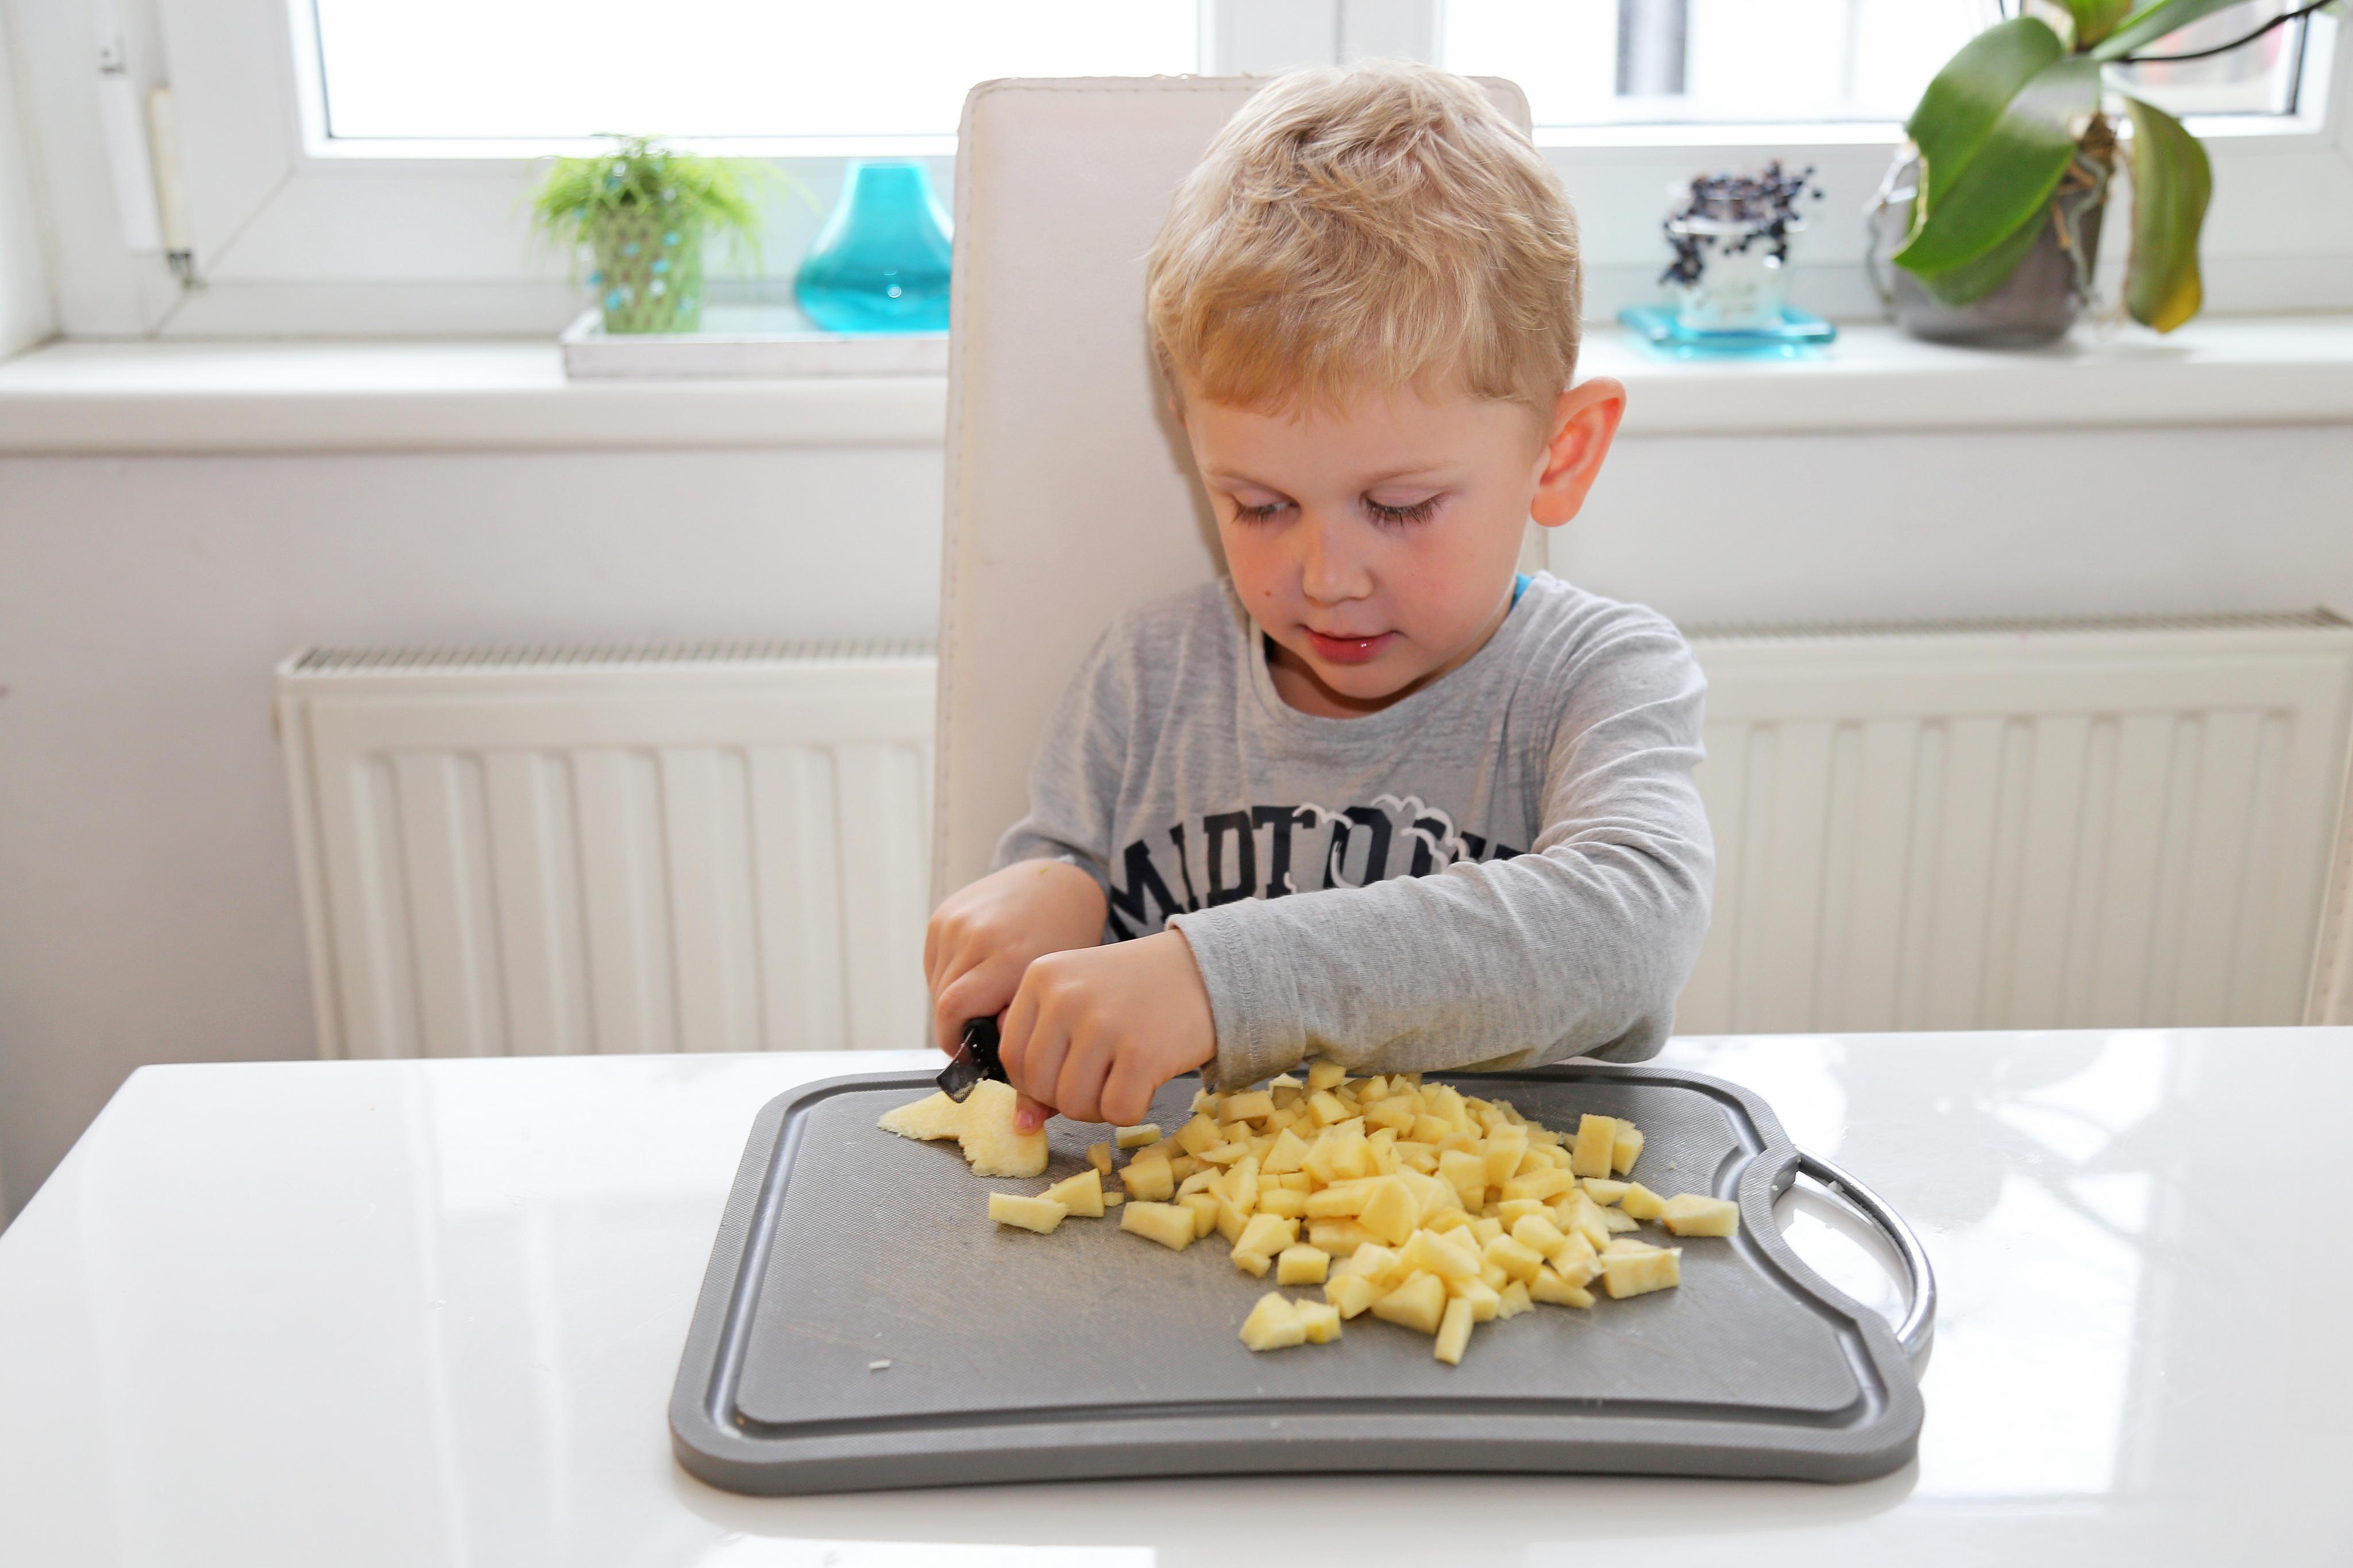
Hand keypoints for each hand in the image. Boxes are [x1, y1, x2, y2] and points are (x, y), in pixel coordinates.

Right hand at [924, 859, 1107, 1101]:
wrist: (1058, 882)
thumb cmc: (1068, 942)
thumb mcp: (1061, 990)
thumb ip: (1037, 1040)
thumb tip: (1021, 1110)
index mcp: (1013, 957)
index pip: (954, 1014)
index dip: (957, 1045)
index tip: (971, 1059)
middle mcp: (979, 935)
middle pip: (943, 1003)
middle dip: (958, 1028)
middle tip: (979, 1035)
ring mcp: (958, 922)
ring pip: (937, 985)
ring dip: (953, 1004)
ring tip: (983, 1004)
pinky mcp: (944, 914)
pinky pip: (935, 964)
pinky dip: (949, 979)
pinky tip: (977, 977)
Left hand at [998, 930, 1216, 1131]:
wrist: (1204, 969)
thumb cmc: (1135, 991)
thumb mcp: (1079, 1004)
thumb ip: (1046, 1057)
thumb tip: (1023, 1125)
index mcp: (1041, 977)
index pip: (1010, 1055)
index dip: (1033, 1082)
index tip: (1064, 1075)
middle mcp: (1066, 996)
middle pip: (1039, 1086)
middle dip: (1067, 1098)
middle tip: (1100, 1079)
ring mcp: (1104, 1023)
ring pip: (1074, 1105)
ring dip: (1098, 1108)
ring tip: (1121, 1078)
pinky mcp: (1142, 1052)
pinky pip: (1117, 1113)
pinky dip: (1130, 1111)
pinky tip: (1145, 1083)